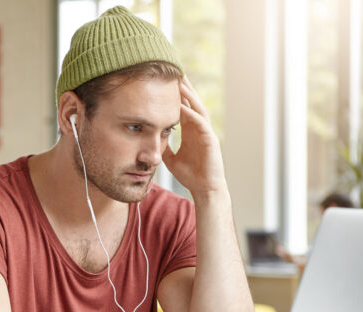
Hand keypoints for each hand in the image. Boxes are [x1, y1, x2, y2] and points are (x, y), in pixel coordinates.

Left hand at [162, 76, 226, 194]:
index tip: (166, 81)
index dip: (175, 95)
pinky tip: (183, 106)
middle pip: (191, 102)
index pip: (183, 107)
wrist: (204, 189)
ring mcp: (206, 133)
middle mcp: (199, 128)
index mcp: (191, 131)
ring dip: (189, 96)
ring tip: (179, 82)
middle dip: (184, 87)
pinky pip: (201, 124)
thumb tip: (151, 140)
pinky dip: (192, 114)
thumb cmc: (191, 175)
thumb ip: (164, 146)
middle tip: (174, 71)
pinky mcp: (210, 141)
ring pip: (198, 108)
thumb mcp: (170, 158)